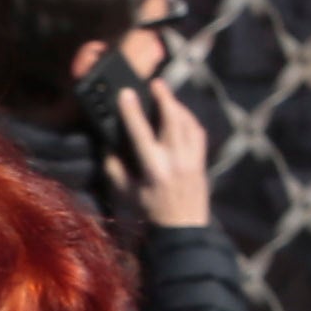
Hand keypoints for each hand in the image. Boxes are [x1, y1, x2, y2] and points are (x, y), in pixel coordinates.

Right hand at [117, 71, 215, 230]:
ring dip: (177, 105)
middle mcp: (175, 160)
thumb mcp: (125, 194)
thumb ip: (114, 169)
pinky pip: (198, 132)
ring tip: (167, 96)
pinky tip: (182, 115)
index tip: (127, 93)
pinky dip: (189, 120)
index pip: (141, 133)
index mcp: (153, 169)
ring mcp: (192, 159)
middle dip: (164, 98)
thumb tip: (108, 146)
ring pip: (188, 123)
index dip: (133, 111)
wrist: (183, 227)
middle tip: (156, 83)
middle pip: (172, 119)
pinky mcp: (202, 160)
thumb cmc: (149, 212)